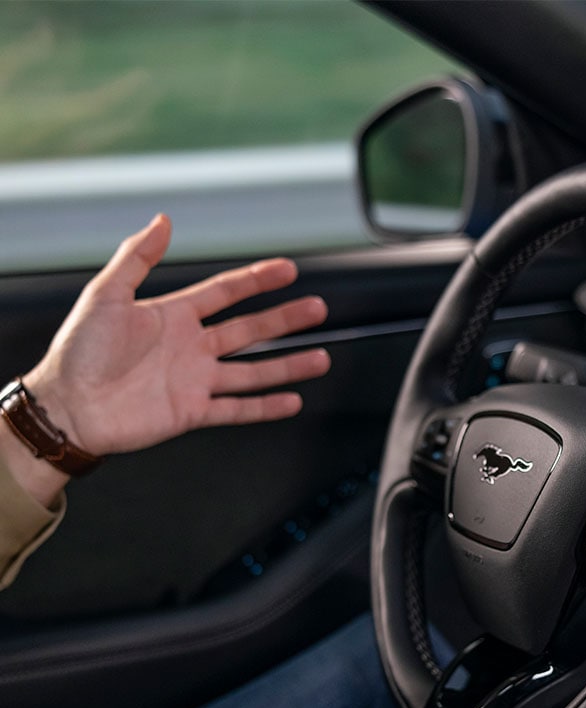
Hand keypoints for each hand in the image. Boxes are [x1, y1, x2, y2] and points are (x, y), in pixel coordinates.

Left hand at [23, 213, 329, 457]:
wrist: (68, 406)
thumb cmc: (78, 352)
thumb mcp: (105, 294)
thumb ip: (137, 257)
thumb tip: (162, 221)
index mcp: (172, 316)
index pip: (225, 293)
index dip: (256, 280)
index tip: (287, 270)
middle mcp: (190, 348)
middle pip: (249, 330)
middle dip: (285, 319)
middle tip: (317, 308)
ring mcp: (195, 381)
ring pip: (253, 372)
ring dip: (288, 366)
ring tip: (320, 358)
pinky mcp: (193, 412)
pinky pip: (238, 409)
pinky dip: (266, 407)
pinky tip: (291, 400)